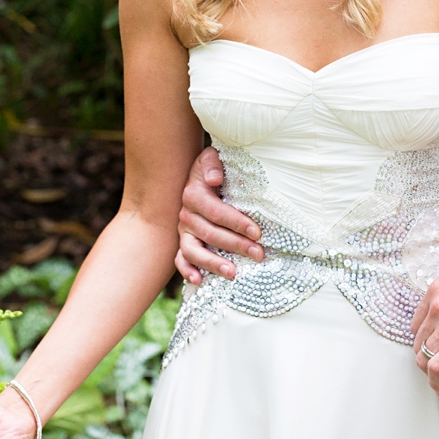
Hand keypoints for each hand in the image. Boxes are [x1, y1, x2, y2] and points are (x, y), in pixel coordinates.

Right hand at [175, 146, 263, 282]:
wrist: (197, 177)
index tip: (257, 232)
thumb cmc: (212, 169)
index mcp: (193, 194)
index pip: (216, 212)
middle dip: (235, 245)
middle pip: (210, 233)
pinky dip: (187, 271)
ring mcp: (183, 231)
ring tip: (233, 273)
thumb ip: (213, 163)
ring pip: (193, 250)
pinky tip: (199, 280)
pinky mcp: (183, 242)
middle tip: (258, 253)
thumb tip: (215, 179)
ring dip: (213, 263)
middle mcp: (186, 214)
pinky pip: (180, 259)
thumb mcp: (211, 158)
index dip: (236, 222)